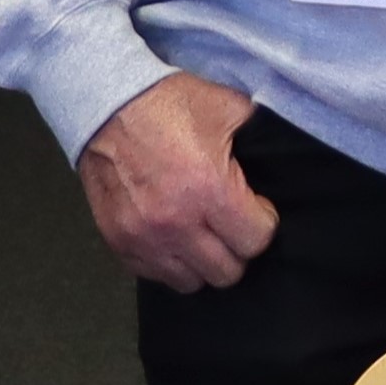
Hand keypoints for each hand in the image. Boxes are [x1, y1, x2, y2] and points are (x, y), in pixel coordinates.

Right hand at [81, 74, 281, 290]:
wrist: (104, 102)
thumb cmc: (167, 103)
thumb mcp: (228, 106)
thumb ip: (259, 137)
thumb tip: (281, 157)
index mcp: (209, 189)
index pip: (256, 241)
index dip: (263, 223)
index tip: (255, 208)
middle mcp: (175, 222)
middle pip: (227, 272)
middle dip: (236, 248)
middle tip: (229, 222)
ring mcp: (143, 237)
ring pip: (192, 282)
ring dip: (202, 261)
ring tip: (200, 232)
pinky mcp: (118, 241)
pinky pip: (155, 275)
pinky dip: (168, 262)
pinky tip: (172, 235)